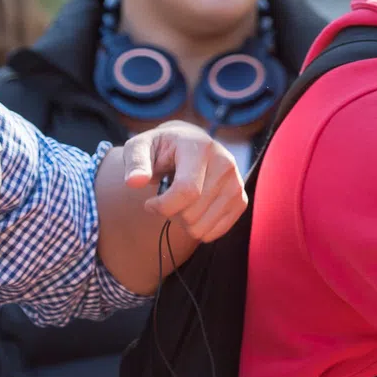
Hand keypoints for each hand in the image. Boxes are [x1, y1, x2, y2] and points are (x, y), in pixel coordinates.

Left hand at [118, 122, 247, 242]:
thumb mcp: (141, 148)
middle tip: (166, 200)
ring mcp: (236, 182)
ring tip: (181, 203)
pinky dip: (199, 229)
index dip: (163, 206)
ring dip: (184, 223)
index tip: (149, 204)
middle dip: (171, 214)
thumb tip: (134, 182)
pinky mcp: (241, 199)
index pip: (187, 191)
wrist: (188, 144)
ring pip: (202, 227)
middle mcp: (225, 163)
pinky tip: (193, 211)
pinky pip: (216, 232)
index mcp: (200, 147)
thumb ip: (135, 162)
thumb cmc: (161, 149)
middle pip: (192, 213)